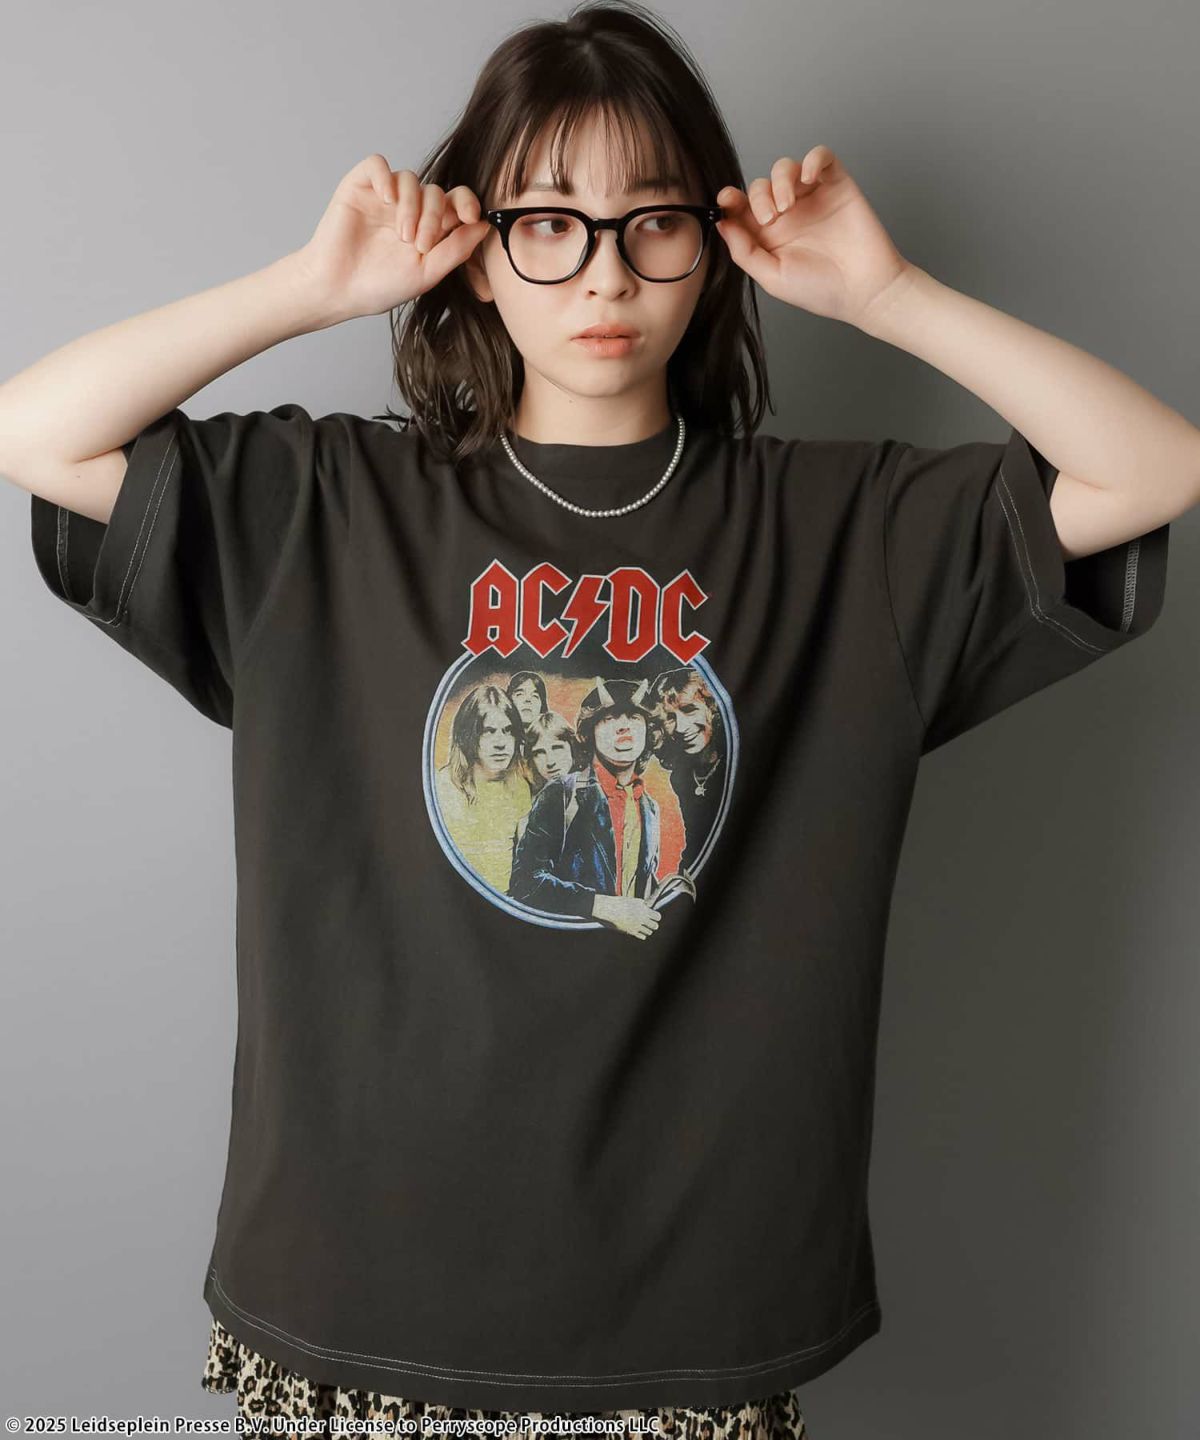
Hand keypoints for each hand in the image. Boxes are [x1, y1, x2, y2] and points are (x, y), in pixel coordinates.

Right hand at [293, 153, 490, 322]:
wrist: (338, 290)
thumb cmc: (379, 286)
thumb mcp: (427, 273)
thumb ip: (455, 249)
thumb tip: (484, 225)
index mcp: (430, 228)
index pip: (456, 202)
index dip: (467, 202)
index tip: (470, 216)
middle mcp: (410, 208)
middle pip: (436, 192)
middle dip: (434, 217)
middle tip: (420, 245)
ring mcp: (385, 197)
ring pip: (411, 179)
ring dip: (411, 206)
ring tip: (402, 236)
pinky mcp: (360, 186)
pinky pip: (378, 165)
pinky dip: (386, 177)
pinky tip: (386, 199)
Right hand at [591, 893, 660, 938]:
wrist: (608, 909)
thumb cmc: (619, 903)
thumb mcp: (633, 900)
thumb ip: (642, 904)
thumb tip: (648, 905)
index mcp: (643, 910)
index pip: (657, 917)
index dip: (656, 916)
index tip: (654, 916)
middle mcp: (642, 919)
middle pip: (655, 926)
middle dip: (653, 924)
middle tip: (650, 922)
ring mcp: (636, 926)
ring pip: (649, 932)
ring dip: (647, 929)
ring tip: (643, 926)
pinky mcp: (631, 932)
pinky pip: (642, 936)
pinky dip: (642, 934)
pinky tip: (639, 930)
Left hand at [715, 146, 914, 328]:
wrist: (864, 290)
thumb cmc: (821, 290)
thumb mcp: (772, 277)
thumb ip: (744, 251)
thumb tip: (721, 223)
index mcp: (768, 236)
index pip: (742, 208)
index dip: (730, 199)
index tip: (726, 201)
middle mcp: (788, 215)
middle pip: (760, 185)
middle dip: (758, 197)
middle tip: (770, 219)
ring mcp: (812, 198)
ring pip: (786, 167)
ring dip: (781, 181)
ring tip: (788, 206)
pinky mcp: (837, 185)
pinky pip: (821, 156)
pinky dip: (812, 160)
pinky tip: (809, 179)